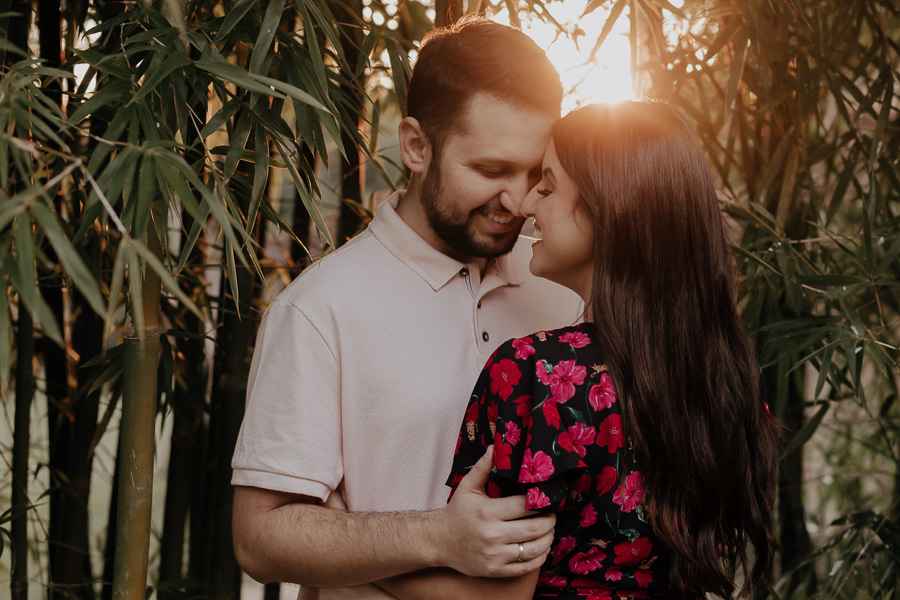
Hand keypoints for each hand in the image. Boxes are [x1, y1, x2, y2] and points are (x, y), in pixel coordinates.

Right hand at [433, 446, 554, 577]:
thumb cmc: (457, 512)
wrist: (439, 541)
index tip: (547, 500)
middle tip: (553, 515)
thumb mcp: (467, 486)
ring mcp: (495, 555)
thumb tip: (496, 446)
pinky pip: (526, 567)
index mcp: (488, 512)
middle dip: (550, 521)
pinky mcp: (495, 570)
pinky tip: (541, 548)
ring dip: (548, 539)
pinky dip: (539, 558)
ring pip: (534, 549)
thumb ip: (484, 467)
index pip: (525, 506)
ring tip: (549, 531)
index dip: (541, 503)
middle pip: (535, 528)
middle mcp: (492, 534)